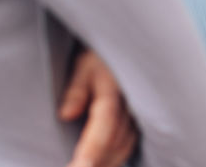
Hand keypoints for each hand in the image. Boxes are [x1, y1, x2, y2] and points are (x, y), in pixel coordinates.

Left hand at [58, 49, 138, 166]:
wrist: (127, 51)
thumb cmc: (99, 58)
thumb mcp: (83, 66)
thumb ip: (75, 90)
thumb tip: (66, 115)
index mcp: (114, 89)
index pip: (105, 123)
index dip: (92, 148)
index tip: (80, 166)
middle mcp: (130, 105)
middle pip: (113, 142)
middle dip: (94, 162)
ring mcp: (138, 116)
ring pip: (122, 148)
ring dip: (104, 163)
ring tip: (80, 166)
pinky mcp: (139, 123)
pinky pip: (127, 147)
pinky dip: (112, 159)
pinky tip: (99, 164)